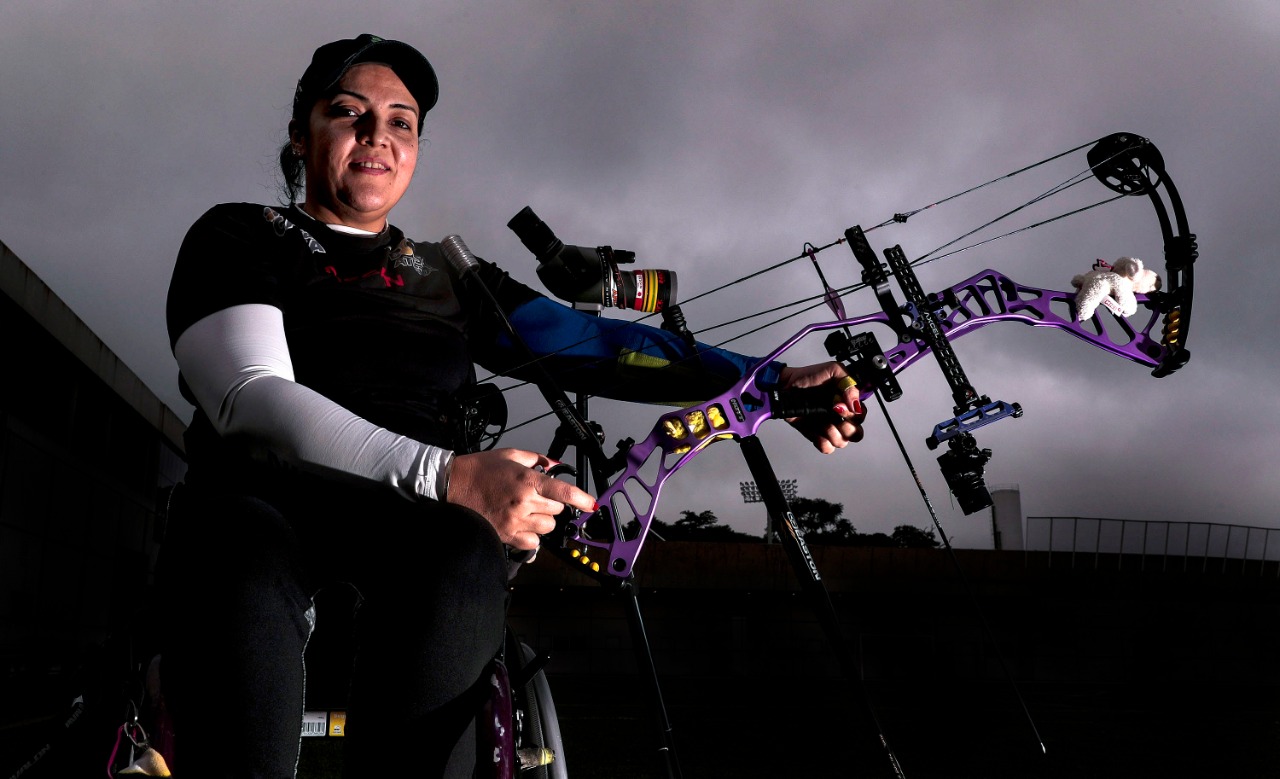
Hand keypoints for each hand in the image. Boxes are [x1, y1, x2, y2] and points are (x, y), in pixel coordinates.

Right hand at [446, 448, 596, 549]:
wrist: (453, 486)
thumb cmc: (479, 470)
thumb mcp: (510, 455)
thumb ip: (536, 459)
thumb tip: (554, 465)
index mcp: (527, 481)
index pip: (565, 493)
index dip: (583, 500)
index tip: (591, 505)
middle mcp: (524, 502)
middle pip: (557, 511)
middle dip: (552, 504)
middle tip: (537, 497)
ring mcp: (515, 521)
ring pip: (547, 527)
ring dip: (543, 520)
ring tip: (528, 511)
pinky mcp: (506, 535)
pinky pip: (533, 543)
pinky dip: (532, 536)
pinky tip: (523, 525)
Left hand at [777, 363, 866, 453]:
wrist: (786, 385)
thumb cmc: (809, 376)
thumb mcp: (833, 370)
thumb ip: (848, 383)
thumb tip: (855, 404)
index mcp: (847, 403)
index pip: (861, 416)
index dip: (855, 415)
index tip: (839, 405)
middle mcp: (840, 417)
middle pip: (856, 434)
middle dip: (848, 427)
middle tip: (834, 415)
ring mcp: (828, 427)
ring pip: (842, 442)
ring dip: (834, 434)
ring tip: (824, 423)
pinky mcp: (815, 435)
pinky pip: (826, 448)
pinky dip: (824, 443)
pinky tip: (817, 432)